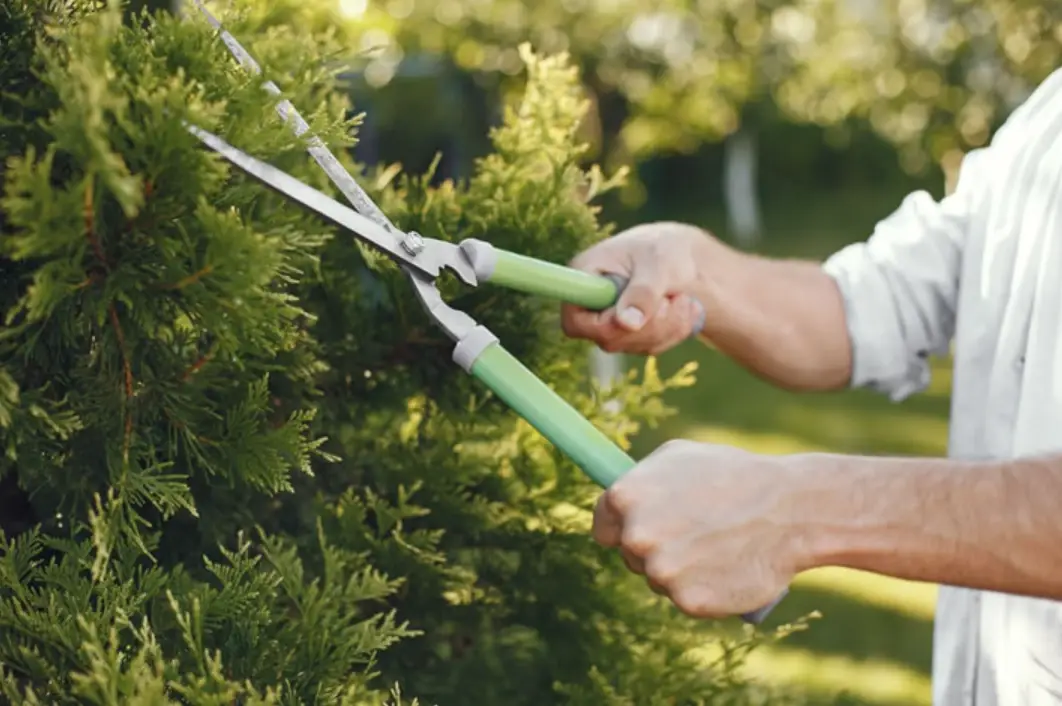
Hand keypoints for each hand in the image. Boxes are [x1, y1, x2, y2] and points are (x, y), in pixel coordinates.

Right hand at [561, 222, 716, 354]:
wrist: (682, 256)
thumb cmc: (663, 248)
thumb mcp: (657, 263)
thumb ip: (643, 292)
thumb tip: (628, 324)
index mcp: (583, 277)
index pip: (574, 320)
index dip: (604, 326)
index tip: (635, 315)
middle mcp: (590, 305)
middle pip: (609, 338)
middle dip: (650, 324)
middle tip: (673, 298)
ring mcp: (609, 323)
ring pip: (635, 345)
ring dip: (669, 325)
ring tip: (683, 296)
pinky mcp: (630, 335)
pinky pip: (653, 347)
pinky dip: (676, 329)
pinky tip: (685, 306)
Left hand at [593, 440, 819, 618]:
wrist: (789, 510)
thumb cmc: (734, 475)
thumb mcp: (679, 456)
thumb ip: (641, 478)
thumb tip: (619, 496)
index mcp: (626, 497)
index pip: (603, 527)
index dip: (621, 529)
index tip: (642, 531)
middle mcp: (637, 536)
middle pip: (630, 555)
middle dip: (654, 548)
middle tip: (693, 535)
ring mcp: (661, 571)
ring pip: (659, 579)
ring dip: (679, 571)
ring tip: (716, 547)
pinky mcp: (688, 601)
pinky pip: (686, 599)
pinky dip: (703, 591)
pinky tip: (724, 569)